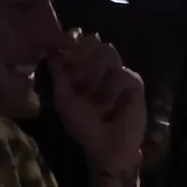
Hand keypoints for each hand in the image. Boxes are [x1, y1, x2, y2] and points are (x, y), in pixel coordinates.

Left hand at [49, 29, 146, 171]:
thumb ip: (59, 74)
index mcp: (82, 68)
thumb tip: (52, 50)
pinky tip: (113, 107)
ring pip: (108, 51)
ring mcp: (118, 71)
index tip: (67, 53)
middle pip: (93, 40)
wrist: (108, 146)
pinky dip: (113, 92)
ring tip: (97, 99)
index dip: (72, 43)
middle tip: (82, 83)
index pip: (78, 41)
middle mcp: (101, 66)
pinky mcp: (134, 82)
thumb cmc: (83, 126)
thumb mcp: (64, 99)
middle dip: (84, 59)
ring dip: (97, 75)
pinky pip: (121, 74)